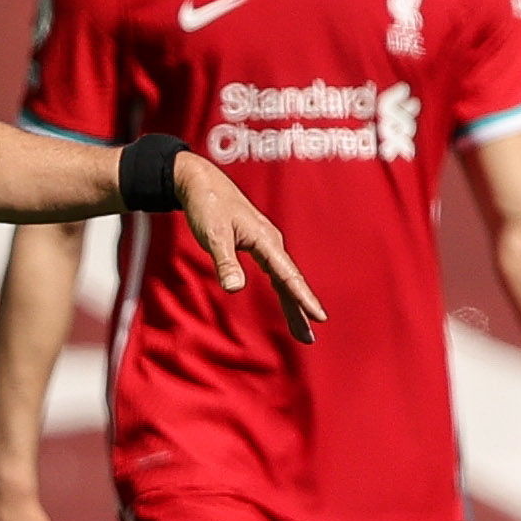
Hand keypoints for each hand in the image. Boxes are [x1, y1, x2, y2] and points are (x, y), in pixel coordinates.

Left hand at [173, 159, 325, 339]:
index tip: (319, 317)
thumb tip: (236, 289)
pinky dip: (283, 289)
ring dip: (293, 303)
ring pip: (285, 279)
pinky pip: (276, 272)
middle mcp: (271, 243)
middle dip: (301, 310)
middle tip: (309, 338)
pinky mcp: (257, 244)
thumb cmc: (207, 206)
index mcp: (266, 241)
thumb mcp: (213, 235)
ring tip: (301, 329)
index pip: (289, 276)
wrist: (200, 182)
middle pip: (291, 282)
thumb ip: (225, 262)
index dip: (304, 298)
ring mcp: (266, 244)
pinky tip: (287, 300)